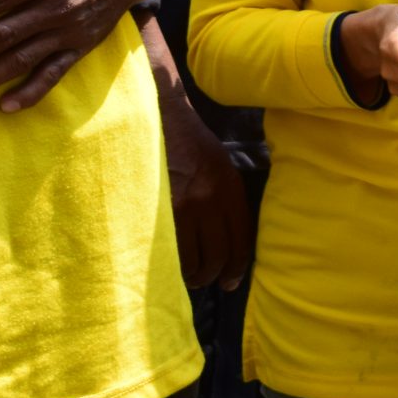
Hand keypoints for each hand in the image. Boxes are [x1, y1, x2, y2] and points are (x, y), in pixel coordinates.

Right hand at [163, 96, 252, 290]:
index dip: (237, 268)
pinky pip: (166, 249)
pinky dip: (168, 264)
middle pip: (218, 255)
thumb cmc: (190, 142)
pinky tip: (167, 266)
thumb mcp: (221, 165)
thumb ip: (227, 199)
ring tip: (186, 277)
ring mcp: (182, 206)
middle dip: (212, 275)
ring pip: (191, 258)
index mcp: (231, 189)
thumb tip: (229, 239)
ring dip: (190, 275)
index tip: (230, 282)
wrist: (159, 116)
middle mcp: (210, 200)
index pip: (240, 241)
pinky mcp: (156, 208)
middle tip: (205, 281)